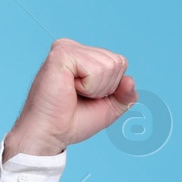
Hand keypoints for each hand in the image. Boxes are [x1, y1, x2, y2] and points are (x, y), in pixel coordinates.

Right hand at [2, 38, 138, 158]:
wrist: (50, 134)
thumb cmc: (72, 122)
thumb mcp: (109, 108)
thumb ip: (125, 95)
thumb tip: (131, 80)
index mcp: (82, 55)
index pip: (119, 62)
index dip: (112, 87)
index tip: (87, 97)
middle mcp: (74, 47)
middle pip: (117, 62)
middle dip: (105, 87)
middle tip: (79, 96)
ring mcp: (66, 48)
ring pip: (109, 66)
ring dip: (96, 89)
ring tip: (73, 93)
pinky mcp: (61, 54)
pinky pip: (95, 70)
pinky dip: (88, 87)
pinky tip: (69, 89)